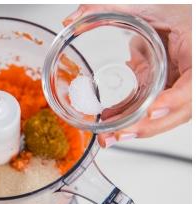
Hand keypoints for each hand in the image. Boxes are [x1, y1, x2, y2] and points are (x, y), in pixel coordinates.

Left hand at [63, 5, 191, 146]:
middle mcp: (192, 74)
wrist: (184, 16)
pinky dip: (131, 117)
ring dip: (136, 128)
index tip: (152, 110)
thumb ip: (109, 8)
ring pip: (164, 115)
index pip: (192, 85)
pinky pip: (151, 108)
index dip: (174, 100)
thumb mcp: (149, 6)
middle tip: (117, 134)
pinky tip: (109, 123)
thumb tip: (72, 18)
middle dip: (147, 126)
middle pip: (180, 110)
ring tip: (107, 137)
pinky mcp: (165, 88)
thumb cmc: (177, 11)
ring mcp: (179, 84)